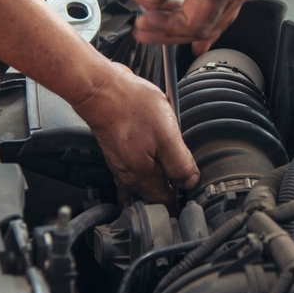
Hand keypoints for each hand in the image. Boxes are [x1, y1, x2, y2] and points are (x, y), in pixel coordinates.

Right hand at [74, 63, 198, 209]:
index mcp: (142, 177)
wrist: (101, 88)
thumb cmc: (131, 106)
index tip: (192, 198)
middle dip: (169, 194)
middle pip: (152, 196)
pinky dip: (148, 165)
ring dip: (159, 180)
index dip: (181, 202)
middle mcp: (128, 176)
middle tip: (186, 184)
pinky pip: (136, 167)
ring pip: (143, 182)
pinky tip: (156, 153)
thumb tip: (191, 182)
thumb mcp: (167, 135)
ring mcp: (120, 164)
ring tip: (173, 170)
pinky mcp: (117, 151)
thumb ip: (180, 163)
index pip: (165, 203)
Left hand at [131, 0, 267, 53]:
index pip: (193, 22)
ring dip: (184, 23)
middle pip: (204, 27)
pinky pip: (221, 6)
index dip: (164, 27)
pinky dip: (202, 15)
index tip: (142, 23)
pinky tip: (190, 19)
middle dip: (170, 30)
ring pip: (213, 19)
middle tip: (144, 27)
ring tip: (159, 19)